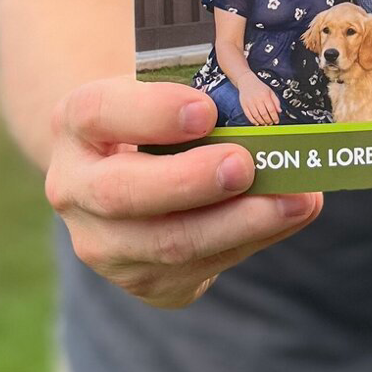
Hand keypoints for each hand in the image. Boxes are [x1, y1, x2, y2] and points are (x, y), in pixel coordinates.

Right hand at [45, 77, 321, 308]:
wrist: (128, 175)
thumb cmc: (156, 119)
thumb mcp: (162, 92)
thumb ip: (200, 95)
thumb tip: (268, 112)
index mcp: (75, 124)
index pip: (98, 113)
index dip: (151, 112)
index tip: (206, 109)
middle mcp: (75, 188)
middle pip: (122, 193)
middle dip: (191, 181)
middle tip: (246, 165)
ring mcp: (104, 243)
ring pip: (168, 243)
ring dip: (240, 222)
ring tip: (297, 199)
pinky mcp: (142, 280)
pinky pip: (200, 267)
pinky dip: (252, 240)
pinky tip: (290, 215)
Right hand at [235, 71, 281, 124]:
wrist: (247, 81)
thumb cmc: (259, 86)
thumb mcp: (270, 91)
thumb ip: (276, 101)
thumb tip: (279, 111)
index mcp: (265, 95)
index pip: (271, 109)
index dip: (275, 117)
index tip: (276, 121)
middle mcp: (257, 99)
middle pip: (264, 114)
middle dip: (268, 120)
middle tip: (271, 123)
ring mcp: (250, 103)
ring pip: (256, 116)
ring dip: (262, 122)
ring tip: (265, 123)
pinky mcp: (244, 105)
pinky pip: (248, 116)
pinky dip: (253, 121)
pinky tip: (257, 123)